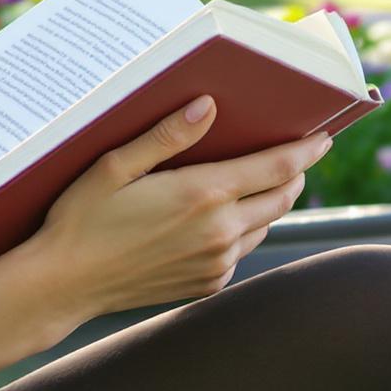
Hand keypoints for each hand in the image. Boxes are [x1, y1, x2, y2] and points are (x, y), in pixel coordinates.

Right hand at [3, 96, 330, 326]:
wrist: (65, 282)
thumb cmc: (82, 217)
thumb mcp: (116, 165)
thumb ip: (167, 135)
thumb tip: (209, 105)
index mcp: (202, 195)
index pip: (276, 167)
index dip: (306, 150)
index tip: (324, 136)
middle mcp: (219, 232)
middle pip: (281, 197)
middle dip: (294, 173)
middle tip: (297, 154)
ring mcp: (216, 263)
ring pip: (264, 225)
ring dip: (271, 201)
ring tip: (263, 181)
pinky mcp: (207, 284)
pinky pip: (241, 251)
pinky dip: (244, 229)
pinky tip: (223, 217)